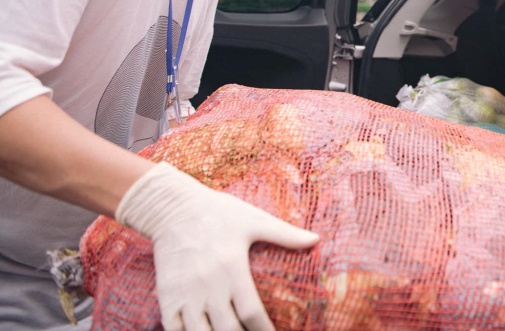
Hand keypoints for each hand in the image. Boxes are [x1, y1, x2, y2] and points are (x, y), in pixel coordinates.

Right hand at [116, 162, 318, 330]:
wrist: (172, 207)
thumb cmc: (219, 213)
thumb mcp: (254, 220)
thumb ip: (284, 234)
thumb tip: (316, 240)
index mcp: (232, 267)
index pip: (251, 312)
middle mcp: (208, 284)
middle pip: (228, 329)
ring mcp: (185, 293)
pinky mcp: (167, 296)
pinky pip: (174, 328)